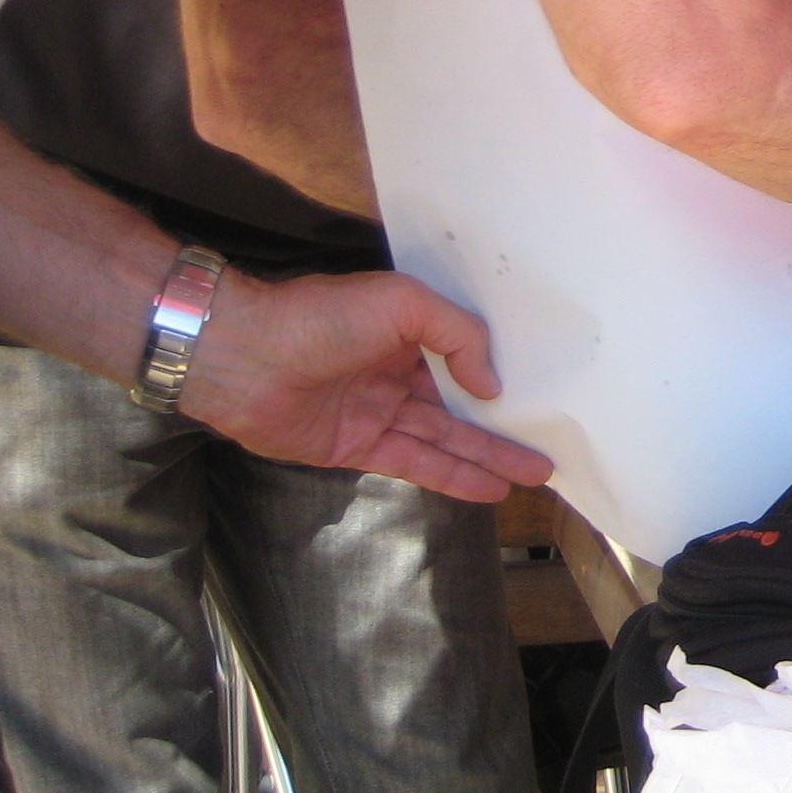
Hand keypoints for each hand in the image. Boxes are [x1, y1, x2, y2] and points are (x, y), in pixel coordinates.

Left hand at [176, 267, 554, 501]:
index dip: (500, 373)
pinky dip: (452, 476)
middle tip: (549, 447)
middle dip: (504, 426)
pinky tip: (488, 488)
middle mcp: (396, 371)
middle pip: (461, 405)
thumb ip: (458, 336)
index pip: (464, 354)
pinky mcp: (356, 448)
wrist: (242, 356)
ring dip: (488, 456)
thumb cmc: (321, 317)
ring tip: (534, 473)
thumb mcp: (403, 304)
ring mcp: (377, 412)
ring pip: (445, 438)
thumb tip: (490, 385)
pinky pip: (414, 463)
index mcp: (405, 329)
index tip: (542, 389)